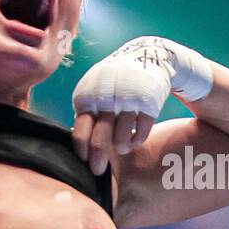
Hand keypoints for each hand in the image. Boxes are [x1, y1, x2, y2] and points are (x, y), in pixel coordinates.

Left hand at [70, 37, 178, 174]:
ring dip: (121, 148)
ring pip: (122, 140)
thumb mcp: (94, 90)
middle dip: (98, 161)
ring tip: (122, 147)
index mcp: (87, 96)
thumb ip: (86, 115)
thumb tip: (79, 148)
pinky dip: (138, 140)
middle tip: (99, 172)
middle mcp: (105, 98)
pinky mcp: (148, 103)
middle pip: (99, 140)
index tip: (84, 162)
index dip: (82, 151)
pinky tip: (135, 138)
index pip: (80, 132)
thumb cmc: (112, 82)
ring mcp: (128, 101)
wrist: (146, 57)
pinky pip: (141, 133)